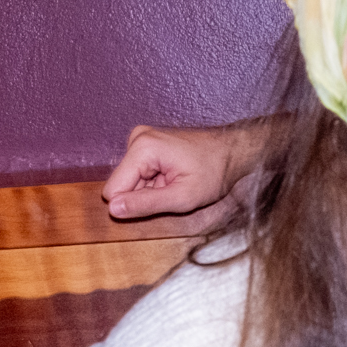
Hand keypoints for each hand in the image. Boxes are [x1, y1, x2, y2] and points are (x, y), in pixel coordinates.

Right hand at [104, 123, 242, 219]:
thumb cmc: (214, 172)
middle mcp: (137, 138)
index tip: (163, 199)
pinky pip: (137, 174)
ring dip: (150, 189)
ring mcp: (141, 139)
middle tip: (172, 191)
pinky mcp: (146, 144)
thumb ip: (145, 204)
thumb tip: (113, 209)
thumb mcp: (182, 197)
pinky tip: (173, 176)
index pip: (113, 190)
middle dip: (144, 195)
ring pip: (128, 181)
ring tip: (175, 182)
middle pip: (120, 185)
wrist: (233, 151)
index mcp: (142, 148)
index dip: (135, 204)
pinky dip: (154, 181)